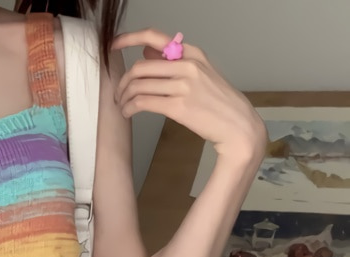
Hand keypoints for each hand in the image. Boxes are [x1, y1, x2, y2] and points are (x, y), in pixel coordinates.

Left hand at [112, 29, 266, 162]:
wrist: (237, 124)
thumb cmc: (218, 102)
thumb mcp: (200, 73)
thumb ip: (172, 62)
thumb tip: (146, 53)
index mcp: (191, 53)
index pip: (154, 37)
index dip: (129, 39)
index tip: (113, 45)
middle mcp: (186, 65)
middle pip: (139, 67)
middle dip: (122, 82)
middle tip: (119, 94)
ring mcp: (183, 85)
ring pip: (138, 86)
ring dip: (124, 98)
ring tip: (122, 107)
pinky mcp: (178, 106)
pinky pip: (142, 103)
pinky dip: (129, 109)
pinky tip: (128, 113)